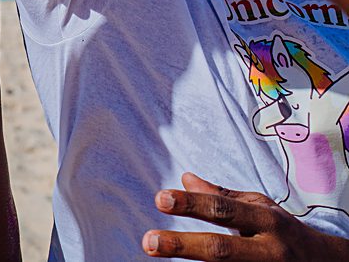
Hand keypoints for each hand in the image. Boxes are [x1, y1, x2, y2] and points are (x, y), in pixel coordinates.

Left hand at [143, 172, 348, 257]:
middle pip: (220, 250)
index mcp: (266, 221)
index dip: (191, 205)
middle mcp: (268, 251)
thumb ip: (222, 198)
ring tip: (159, 258)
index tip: (160, 199)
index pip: (223, 210)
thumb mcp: (259, 209)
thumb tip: (185, 178)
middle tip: (148, 241)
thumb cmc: (283, 232)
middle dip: (182, 246)